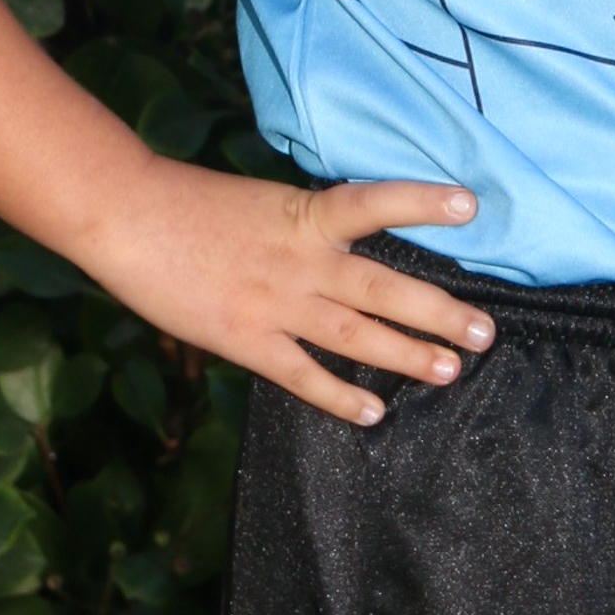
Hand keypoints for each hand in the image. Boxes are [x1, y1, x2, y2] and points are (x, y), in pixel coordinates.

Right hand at [71, 161, 495, 422]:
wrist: (129, 217)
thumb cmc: (193, 204)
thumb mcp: (266, 203)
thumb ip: (308, 227)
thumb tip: (350, 243)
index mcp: (304, 215)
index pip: (373, 202)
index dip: (421, 203)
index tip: (469, 207)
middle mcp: (300, 260)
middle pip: (382, 287)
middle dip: (437, 311)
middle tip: (486, 331)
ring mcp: (275, 303)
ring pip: (355, 334)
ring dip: (406, 355)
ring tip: (451, 371)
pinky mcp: (245, 339)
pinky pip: (302, 374)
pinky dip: (340, 394)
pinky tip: (374, 412)